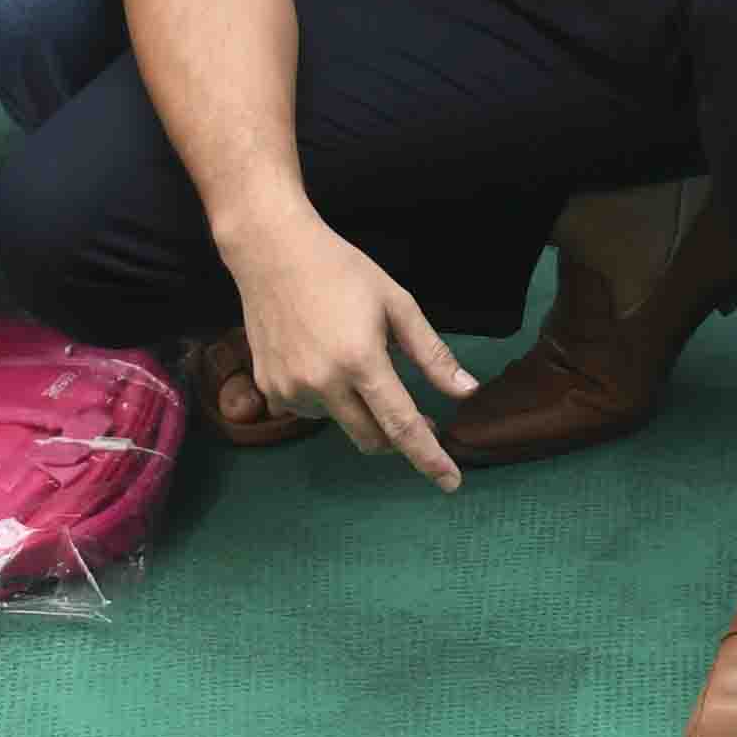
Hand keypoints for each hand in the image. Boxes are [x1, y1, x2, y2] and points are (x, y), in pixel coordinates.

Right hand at [217, 207, 478, 485]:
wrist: (272, 253)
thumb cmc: (342, 272)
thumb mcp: (397, 304)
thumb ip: (433, 354)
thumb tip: (467, 392)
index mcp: (361, 362)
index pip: (402, 425)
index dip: (429, 458)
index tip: (452, 483)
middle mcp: (323, 384)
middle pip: (372, 438)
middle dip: (399, 436)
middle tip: (419, 414)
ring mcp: (290, 390)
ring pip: (341, 424)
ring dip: (360, 410)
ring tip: (355, 359)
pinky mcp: (269, 389)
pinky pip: (310, 411)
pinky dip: (328, 400)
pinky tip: (324, 361)